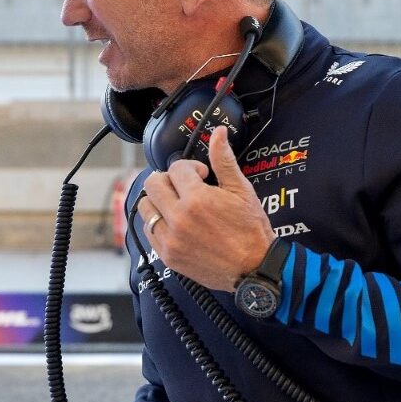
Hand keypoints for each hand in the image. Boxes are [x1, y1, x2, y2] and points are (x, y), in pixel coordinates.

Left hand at [137, 124, 275, 291]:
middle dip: (169, 179)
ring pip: (146, 207)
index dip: (190, 167)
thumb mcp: (241, 190)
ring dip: (158, 200)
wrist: (254, 268)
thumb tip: (218, 133)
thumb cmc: (251, 231)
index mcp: (197, 199)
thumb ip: (224, 160)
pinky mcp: (168, 255)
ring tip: (177, 204)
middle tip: (184, 186)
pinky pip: (148, 231)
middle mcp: (179, 219)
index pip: (176, 169)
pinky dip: (157, 222)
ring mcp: (170, 239)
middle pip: (152, 184)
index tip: (201, 175)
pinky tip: (174, 222)